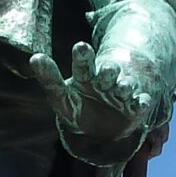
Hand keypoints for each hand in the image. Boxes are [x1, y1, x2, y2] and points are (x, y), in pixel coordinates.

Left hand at [31, 41, 162, 147]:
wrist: (99, 130)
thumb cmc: (77, 107)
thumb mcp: (60, 97)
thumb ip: (49, 79)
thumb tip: (34, 57)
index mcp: (85, 76)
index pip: (83, 64)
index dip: (82, 56)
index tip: (81, 46)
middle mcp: (105, 82)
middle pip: (108, 72)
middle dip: (108, 71)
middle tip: (106, 71)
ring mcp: (121, 94)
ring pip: (125, 86)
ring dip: (124, 86)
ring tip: (121, 88)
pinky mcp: (134, 108)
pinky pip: (140, 103)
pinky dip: (141, 103)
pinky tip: (140, 104)